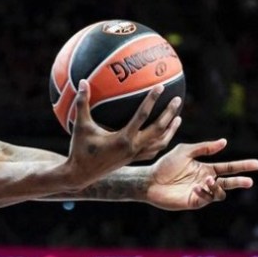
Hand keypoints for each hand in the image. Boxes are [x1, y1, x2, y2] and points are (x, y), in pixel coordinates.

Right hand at [65, 80, 182, 188]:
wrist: (81, 175)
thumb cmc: (80, 149)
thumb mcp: (80, 126)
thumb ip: (82, 103)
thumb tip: (83, 82)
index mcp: (123, 138)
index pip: (142, 116)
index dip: (152, 100)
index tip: (160, 87)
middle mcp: (133, 147)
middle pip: (158, 129)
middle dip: (169, 114)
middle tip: (177, 100)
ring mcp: (135, 155)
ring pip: (160, 143)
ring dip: (171, 130)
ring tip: (177, 118)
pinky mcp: (133, 160)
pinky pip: (153, 150)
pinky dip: (161, 142)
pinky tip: (163, 135)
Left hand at [144, 138, 257, 209]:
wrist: (150, 180)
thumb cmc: (165, 165)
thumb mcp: (184, 151)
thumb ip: (204, 148)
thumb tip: (225, 142)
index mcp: (205, 168)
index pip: (227, 167)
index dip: (242, 166)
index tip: (257, 164)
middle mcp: (206, 181)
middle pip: (229, 182)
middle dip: (240, 181)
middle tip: (250, 181)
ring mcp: (201, 192)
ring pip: (220, 192)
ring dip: (217, 186)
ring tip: (208, 180)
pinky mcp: (195, 202)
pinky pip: (208, 199)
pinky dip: (206, 192)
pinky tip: (197, 187)